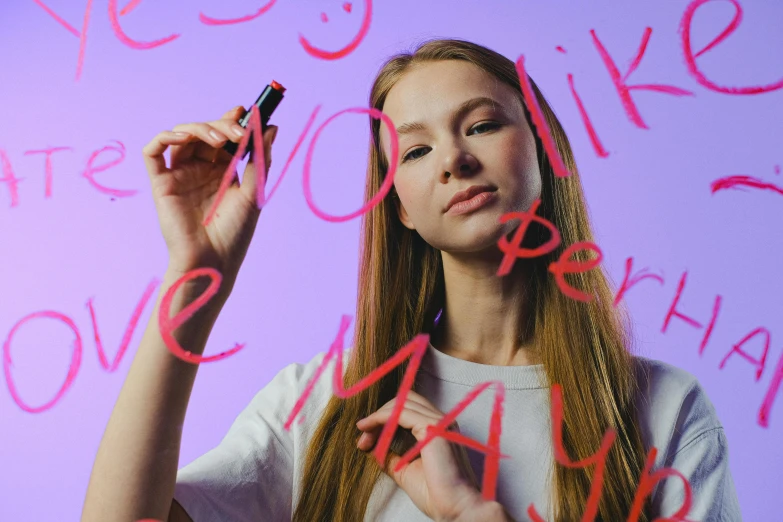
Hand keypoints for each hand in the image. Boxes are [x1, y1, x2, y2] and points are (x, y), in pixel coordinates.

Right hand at [142, 106, 277, 289]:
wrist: (213, 260)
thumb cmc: (235, 232)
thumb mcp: (254, 191)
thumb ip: (260, 158)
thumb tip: (272, 126)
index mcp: (222, 171)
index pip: (224, 136)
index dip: (232, 121)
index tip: (246, 111)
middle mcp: (199, 170)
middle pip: (205, 132)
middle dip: (221, 125)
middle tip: (238, 130)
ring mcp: (179, 174)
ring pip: (182, 136)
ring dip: (200, 129)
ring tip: (221, 140)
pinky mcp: (161, 183)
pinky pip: (154, 152)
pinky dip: (165, 137)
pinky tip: (182, 137)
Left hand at [356, 390, 502, 520]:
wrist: (456, 509)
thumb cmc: (436, 494)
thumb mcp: (405, 470)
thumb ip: (389, 456)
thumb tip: (371, 446)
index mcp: (438, 428)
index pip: (407, 409)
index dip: (384, 418)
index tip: (366, 438)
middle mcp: (441, 420)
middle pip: (403, 401)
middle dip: (379, 415)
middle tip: (362, 437)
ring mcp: (439, 422)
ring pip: (401, 404)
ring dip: (377, 417)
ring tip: (363, 436)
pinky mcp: (433, 427)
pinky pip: (400, 413)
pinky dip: (381, 418)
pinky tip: (368, 429)